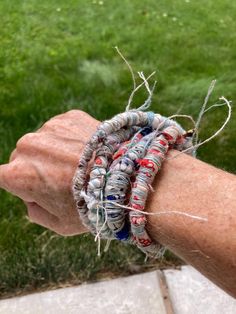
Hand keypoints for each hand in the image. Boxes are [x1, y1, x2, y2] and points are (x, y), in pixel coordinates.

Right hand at [0, 110, 99, 234]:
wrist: (127, 178)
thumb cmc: (92, 206)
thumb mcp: (57, 224)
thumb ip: (34, 210)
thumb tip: (29, 197)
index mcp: (18, 174)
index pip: (1, 175)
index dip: (16, 183)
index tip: (32, 187)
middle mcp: (28, 146)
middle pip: (22, 157)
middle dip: (36, 167)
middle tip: (63, 179)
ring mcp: (49, 128)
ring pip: (43, 141)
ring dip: (54, 151)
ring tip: (80, 165)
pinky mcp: (69, 117)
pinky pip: (62, 130)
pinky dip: (70, 139)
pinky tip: (88, 151)